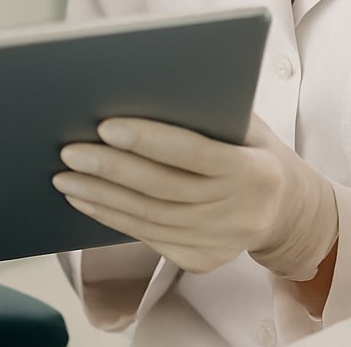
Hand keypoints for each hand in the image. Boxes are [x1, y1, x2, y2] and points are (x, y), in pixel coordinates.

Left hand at [52, 114, 337, 279]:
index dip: (150, 140)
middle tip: (69, 151)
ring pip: (149, 218)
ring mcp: (221, 243)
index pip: (196, 154)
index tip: (105, 125)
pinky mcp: (201, 261)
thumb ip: (204, 113)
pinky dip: (111, 217)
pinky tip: (85, 200)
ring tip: (65, 177)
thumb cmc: (251, 149)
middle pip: (164, 190)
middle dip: (110, 169)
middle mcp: (241, 213)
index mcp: (256, 172)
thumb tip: (135, 90)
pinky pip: (147, 237)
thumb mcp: (244, 125)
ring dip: (100, 198)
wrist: (285, 209)